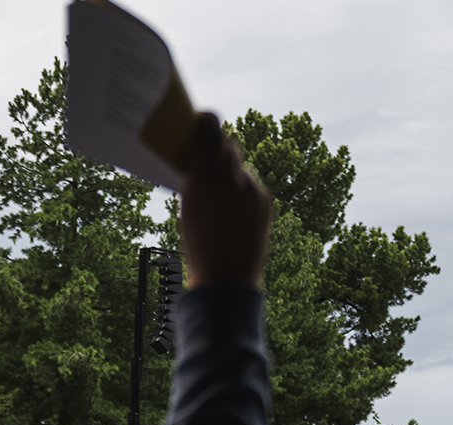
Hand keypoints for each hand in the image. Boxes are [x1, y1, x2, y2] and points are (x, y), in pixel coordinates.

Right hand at [176, 112, 271, 290]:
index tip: (200, 119)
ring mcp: (250, 186)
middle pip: (228, 142)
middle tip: (209, 157)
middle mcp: (229, 175)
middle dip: (218, 147)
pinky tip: (235, 210)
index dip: (205, 120)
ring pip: (240, 165)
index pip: (210, 126)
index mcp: (202, 174)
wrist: (226, 278)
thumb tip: (199, 157)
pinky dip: (242, 190)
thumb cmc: (200, 246)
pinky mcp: (265, 198)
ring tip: (222, 194)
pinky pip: (252, 183)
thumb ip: (194, 177)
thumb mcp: (187, 206)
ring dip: (230, 172)